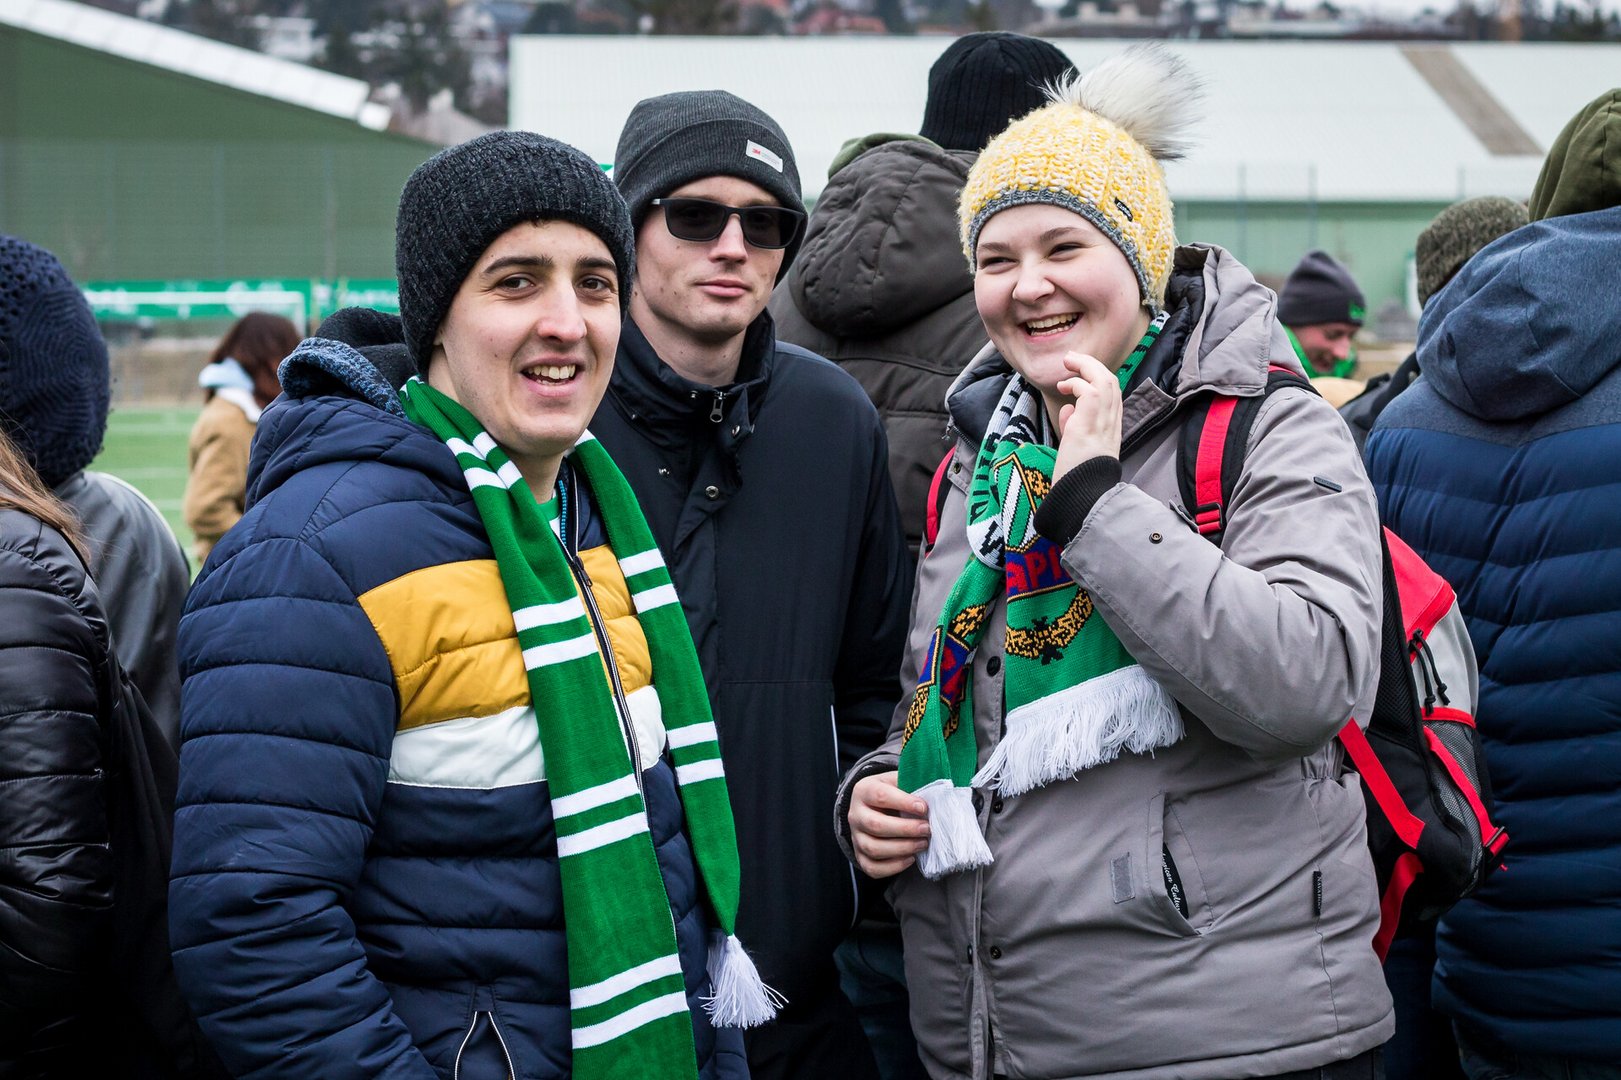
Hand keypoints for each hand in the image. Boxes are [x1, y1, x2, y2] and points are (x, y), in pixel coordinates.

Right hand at [848, 772, 929, 878]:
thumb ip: (911, 784)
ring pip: (873, 849)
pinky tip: (911, 858)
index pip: (880, 796)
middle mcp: (855, 815)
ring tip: (923, 843)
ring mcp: (855, 837)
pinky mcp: (860, 856)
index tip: (924, 808)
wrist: (873, 806)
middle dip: (906, 829)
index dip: (904, 803)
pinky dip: (894, 866)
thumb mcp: (897, 781)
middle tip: (927, 829)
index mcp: (863, 791)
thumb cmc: (892, 793)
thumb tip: (934, 794)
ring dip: (902, 849)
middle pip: (876, 825)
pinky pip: (873, 867)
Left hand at [1053, 352, 1122, 482]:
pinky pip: (1090, 390)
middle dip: (1092, 365)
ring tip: (1068, 361)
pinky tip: (1064, 386)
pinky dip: (1077, 383)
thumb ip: (1073, 425)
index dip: (1097, 377)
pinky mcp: (1091, 423)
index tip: (1079, 372)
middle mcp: (1112, 423)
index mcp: (1110, 428)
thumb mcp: (1076, 446)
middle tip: (1072, 358)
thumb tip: (1067, 409)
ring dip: (1086, 366)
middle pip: (1111, 382)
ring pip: (1105, 380)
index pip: (1112, 394)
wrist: (1082, 495)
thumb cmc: (1077, 476)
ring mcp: (1104, 422)